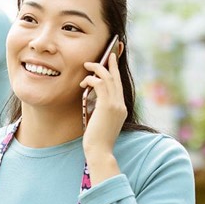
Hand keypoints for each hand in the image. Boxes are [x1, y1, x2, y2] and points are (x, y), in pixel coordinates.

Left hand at [80, 50, 126, 183]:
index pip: (119, 85)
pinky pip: (100, 85)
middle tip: (109, 52)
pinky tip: (83, 82)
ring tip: (88, 65)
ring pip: (109, 78)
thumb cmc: (96, 139)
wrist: (99, 151)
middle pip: (117, 78)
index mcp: (121, 108)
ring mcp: (116, 105)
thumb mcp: (100, 120)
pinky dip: (92, 80)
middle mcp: (121, 104)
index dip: (116, 72)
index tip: (113, 61)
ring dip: (98, 69)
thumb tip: (92, 97)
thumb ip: (100, 108)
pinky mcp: (107, 106)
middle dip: (112, 64)